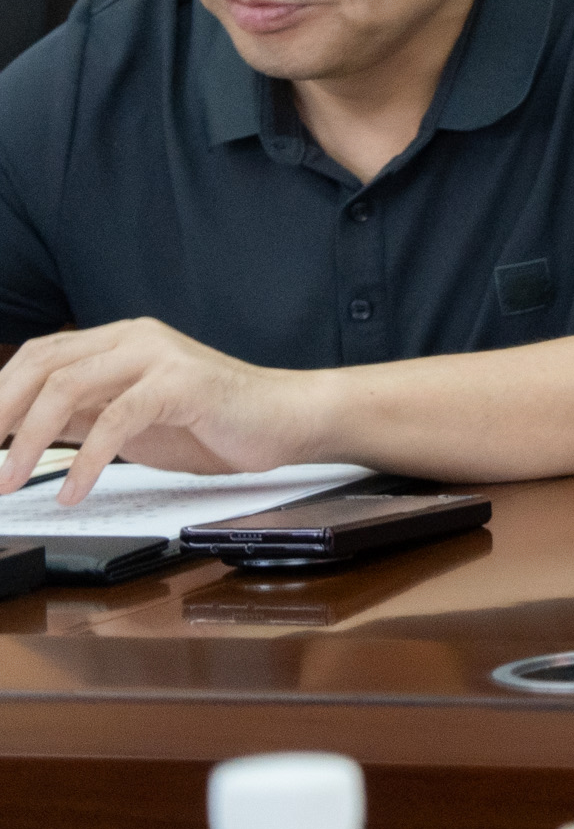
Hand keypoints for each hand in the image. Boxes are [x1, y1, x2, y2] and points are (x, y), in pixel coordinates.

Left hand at [0, 319, 331, 504]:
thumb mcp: (134, 421)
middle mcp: (134, 338)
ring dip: (29, 439)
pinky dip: (87, 459)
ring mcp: (159, 356)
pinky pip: (117, 418)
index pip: (38, 357)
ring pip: (68, 387)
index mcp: (119, 341)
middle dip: (0, 414)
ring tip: (10, 480)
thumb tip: (23, 434)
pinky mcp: (183, 384)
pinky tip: (73, 490)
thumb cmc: (217, 423)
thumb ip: (84, 417)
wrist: (290, 420)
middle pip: (42, 366)